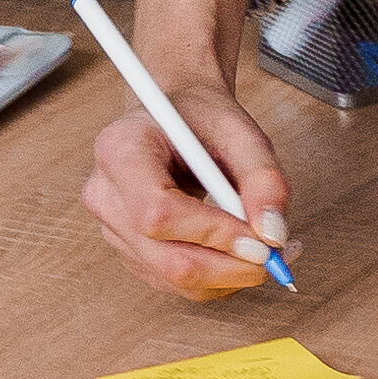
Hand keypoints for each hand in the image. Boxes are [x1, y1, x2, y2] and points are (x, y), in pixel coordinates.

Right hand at [74, 0, 296, 297]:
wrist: (169, 99)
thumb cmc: (198, 104)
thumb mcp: (238, 122)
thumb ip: (261, 171)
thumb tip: (277, 228)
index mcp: (118, 149)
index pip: (154, 212)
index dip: (211, 233)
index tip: (261, 237)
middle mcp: (100, 189)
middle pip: (158, 256)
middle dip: (223, 266)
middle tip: (275, 260)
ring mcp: (106, 221)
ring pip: (163, 277)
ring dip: (221, 276)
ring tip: (263, 252)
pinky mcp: (123, 244)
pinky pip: (168, 280)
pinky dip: (209, 276)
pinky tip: (233, 252)